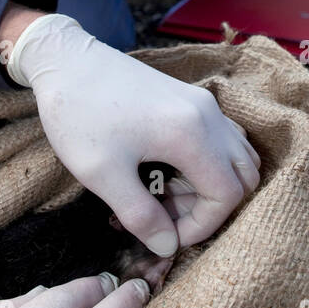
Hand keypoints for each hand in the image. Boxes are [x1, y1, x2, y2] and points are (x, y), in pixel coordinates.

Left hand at [6, 14, 260, 255]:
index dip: (203, 226)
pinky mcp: (191, 98)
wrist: (65, 60)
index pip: (227, 194)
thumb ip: (140, 215)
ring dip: (211, 185)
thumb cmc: (78, 114)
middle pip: (243, 176)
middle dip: (211, 207)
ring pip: (236, 156)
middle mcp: (208, 116)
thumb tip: (166, 247)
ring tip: (165, 196)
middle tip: (167, 216)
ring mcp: (203, 103)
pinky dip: (208, 163)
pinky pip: (222, 138)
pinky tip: (169, 171)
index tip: (167, 236)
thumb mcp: (102, 173)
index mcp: (191, 134)